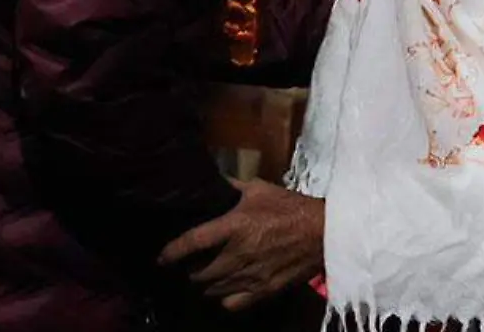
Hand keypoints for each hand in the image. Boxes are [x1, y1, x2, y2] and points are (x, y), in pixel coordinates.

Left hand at [158, 179, 324, 311]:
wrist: (323, 233)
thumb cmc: (290, 207)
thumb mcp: (259, 189)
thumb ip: (231, 186)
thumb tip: (210, 181)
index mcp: (234, 226)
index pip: (193, 242)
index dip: (171, 251)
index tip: (161, 257)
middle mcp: (238, 254)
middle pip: (198, 273)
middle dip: (188, 270)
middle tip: (188, 264)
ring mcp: (251, 276)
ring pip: (212, 290)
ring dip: (204, 284)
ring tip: (204, 276)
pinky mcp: (264, 291)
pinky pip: (232, 303)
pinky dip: (223, 299)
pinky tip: (225, 289)